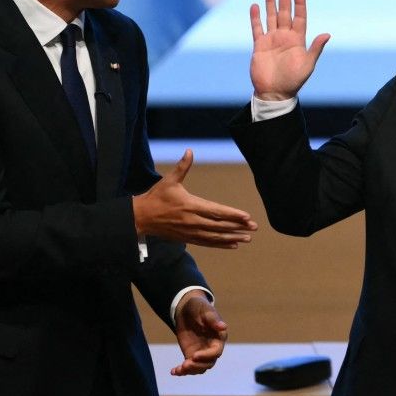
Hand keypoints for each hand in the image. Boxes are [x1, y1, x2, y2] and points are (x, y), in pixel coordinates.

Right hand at [133, 149, 257, 247]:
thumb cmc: (156, 197)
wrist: (141, 217)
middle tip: (254, 228)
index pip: (216, 211)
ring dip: (232, 237)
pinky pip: (207, 243)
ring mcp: (190, 231)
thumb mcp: (169, 180)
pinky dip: (221, 244)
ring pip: (215, 236)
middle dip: (238, 227)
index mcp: (190, 205)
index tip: (246, 216)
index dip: (232, 214)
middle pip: (219, 225)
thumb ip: (182, 167)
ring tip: (248, 238)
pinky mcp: (187, 238)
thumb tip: (189, 151)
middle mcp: (192, 220)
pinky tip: (233, 245)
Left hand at [170, 291, 227, 375]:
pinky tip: (173, 371)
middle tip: (185, 364)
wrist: (186, 309)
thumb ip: (213, 319)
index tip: (194, 356)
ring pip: (199, 368)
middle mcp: (212, 347)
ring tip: (178, 369)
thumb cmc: (198, 307)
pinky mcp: (191, 354)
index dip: (207, 356)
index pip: (216, 352)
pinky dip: (182, 371)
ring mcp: (201, 352)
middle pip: (209, 363)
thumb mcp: (205, 311)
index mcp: (218, 338)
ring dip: (190, 371)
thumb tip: (223, 326)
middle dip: (197, 366)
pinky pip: (189, 366)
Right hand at [249, 0, 330, 100]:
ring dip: (270, 2)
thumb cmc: (293, 80)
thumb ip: (315, 48)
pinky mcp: (259, 45)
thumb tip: (327, 34)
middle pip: (285, 12)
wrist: (274, 93)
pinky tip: (255, 6)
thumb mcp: (307, 64)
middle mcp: (285, 37)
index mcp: (298, 40)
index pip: (299, 17)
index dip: (299, 3)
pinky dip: (255, 17)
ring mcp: (272, 40)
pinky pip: (257, 28)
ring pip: (271, 16)